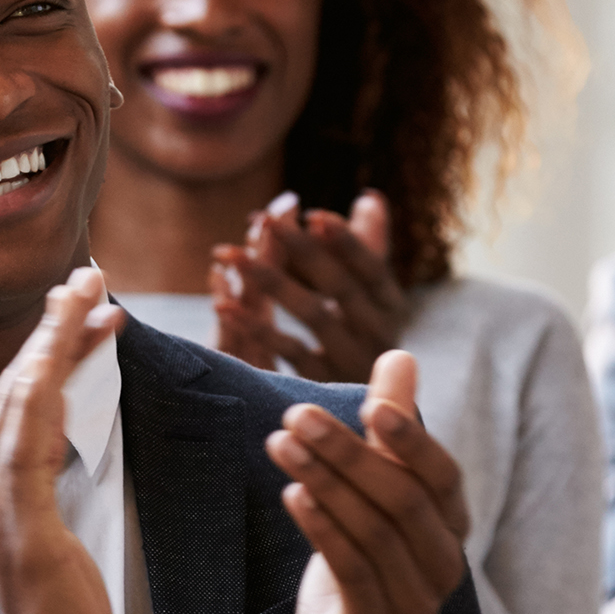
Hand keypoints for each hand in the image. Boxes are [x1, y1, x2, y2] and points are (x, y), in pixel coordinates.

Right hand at [0, 268, 124, 613]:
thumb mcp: (56, 540)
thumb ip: (49, 488)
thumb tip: (64, 440)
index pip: (18, 401)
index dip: (49, 347)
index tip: (86, 305)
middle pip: (14, 389)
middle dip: (52, 327)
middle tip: (88, 276)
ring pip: (19, 406)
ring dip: (54, 345)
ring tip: (88, 298)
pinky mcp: (19, 534)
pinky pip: (30, 450)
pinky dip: (48, 398)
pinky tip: (67, 362)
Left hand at [211, 190, 408, 379]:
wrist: (373, 416)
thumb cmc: (364, 341)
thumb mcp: (372, 299)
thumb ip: (370, 248)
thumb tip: (369, 196)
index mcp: (392, 306)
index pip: (372, 268)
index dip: (348, 241)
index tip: (313, 214)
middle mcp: (380, 334)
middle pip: (340, 286)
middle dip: (301, 250)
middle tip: (264, 219)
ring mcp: (351, 362)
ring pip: (312, 315)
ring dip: (270, 279)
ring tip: (230, 253)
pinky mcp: (321, 388)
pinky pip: (285, 352)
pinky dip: (254, 326)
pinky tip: (222, 302)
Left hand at [267, 350, 470, 613]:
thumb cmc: (363, 573)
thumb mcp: (375, 499)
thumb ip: (389, 432)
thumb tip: (399, 356)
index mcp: (449, 530)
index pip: (442, 475)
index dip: (409, 438)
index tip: (368, 401)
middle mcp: (442, 566)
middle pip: (401, 497)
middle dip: (347, 451)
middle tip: (295, 414)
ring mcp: (413, 604)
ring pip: (370, 530)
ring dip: (321, 480)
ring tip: (278, 444)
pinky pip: (350, 569)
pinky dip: (320, 527)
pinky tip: (290, 494)